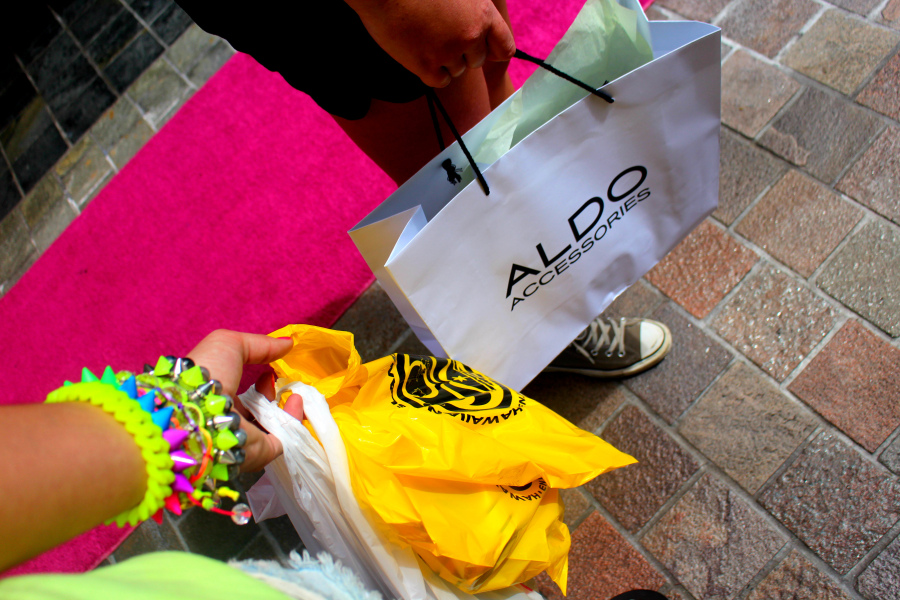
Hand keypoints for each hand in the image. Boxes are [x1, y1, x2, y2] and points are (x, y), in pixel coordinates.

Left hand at [187, 329, 302, 471]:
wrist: (200, 408)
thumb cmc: (206, 372)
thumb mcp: (228, 344)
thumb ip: (260, 344)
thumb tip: (288, 344)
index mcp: (212, 400)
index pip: (238, 396)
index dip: (256, 382)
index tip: (269, 370)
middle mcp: (227, 421)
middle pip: (256, 412)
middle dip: (270, 396)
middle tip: (277, 381)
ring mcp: (243, 438)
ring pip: (273, 426)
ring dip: (285, 408)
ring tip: (293, 391)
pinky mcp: (260, 452)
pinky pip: (284, 437)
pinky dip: (294, 418)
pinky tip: (295, 400)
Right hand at [347, 0, 515, 87]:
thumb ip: (473, 12)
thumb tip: (480, 32)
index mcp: (482, 13)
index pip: (504, 46)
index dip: (494, 51)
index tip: (485, 52)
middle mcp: (471, 35)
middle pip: (477, 60)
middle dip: (464, 54)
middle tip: (442, 37)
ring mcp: (449, 53)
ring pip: (458, 71)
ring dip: (445, 61)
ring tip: (426, 40)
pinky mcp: (427, 67)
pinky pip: (441, 81)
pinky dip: (431, 72)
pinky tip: (419, 53)